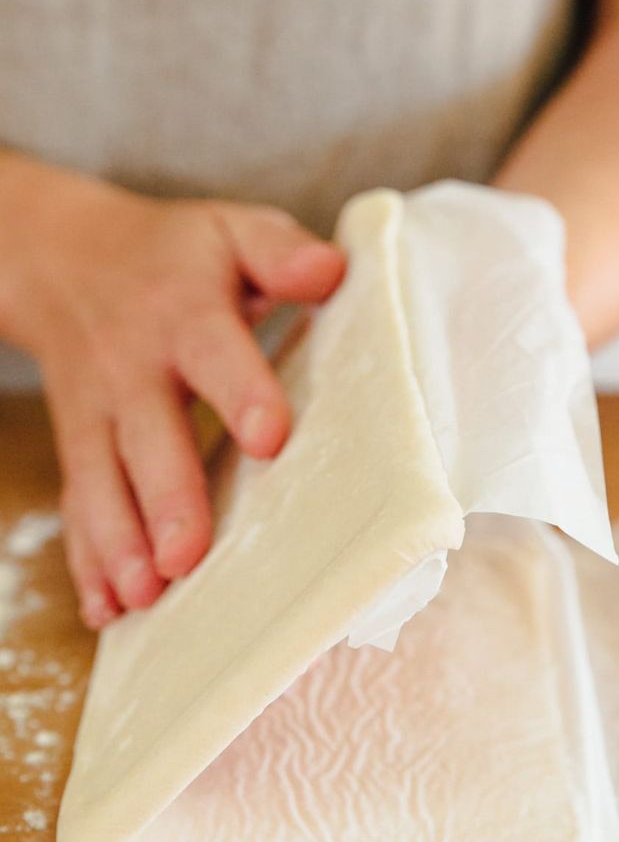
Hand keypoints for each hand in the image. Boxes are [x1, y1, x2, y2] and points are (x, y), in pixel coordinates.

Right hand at [0, 158, 344, 628]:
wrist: (65, 258)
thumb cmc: (175, 254)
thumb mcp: (229, 230)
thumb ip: (279, 250)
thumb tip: (331, 270)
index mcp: (184, 313)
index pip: (214, 353)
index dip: (242, 393)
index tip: (270, 438)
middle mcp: (134, 367)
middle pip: (148, 436)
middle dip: (165, 498)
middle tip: (183, 557)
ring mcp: (98, 412)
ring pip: (102, 480)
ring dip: (119, 541)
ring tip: (142, 597)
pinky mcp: (80, 445)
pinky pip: (78, 503)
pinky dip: (85, 559)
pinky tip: (104, 610)